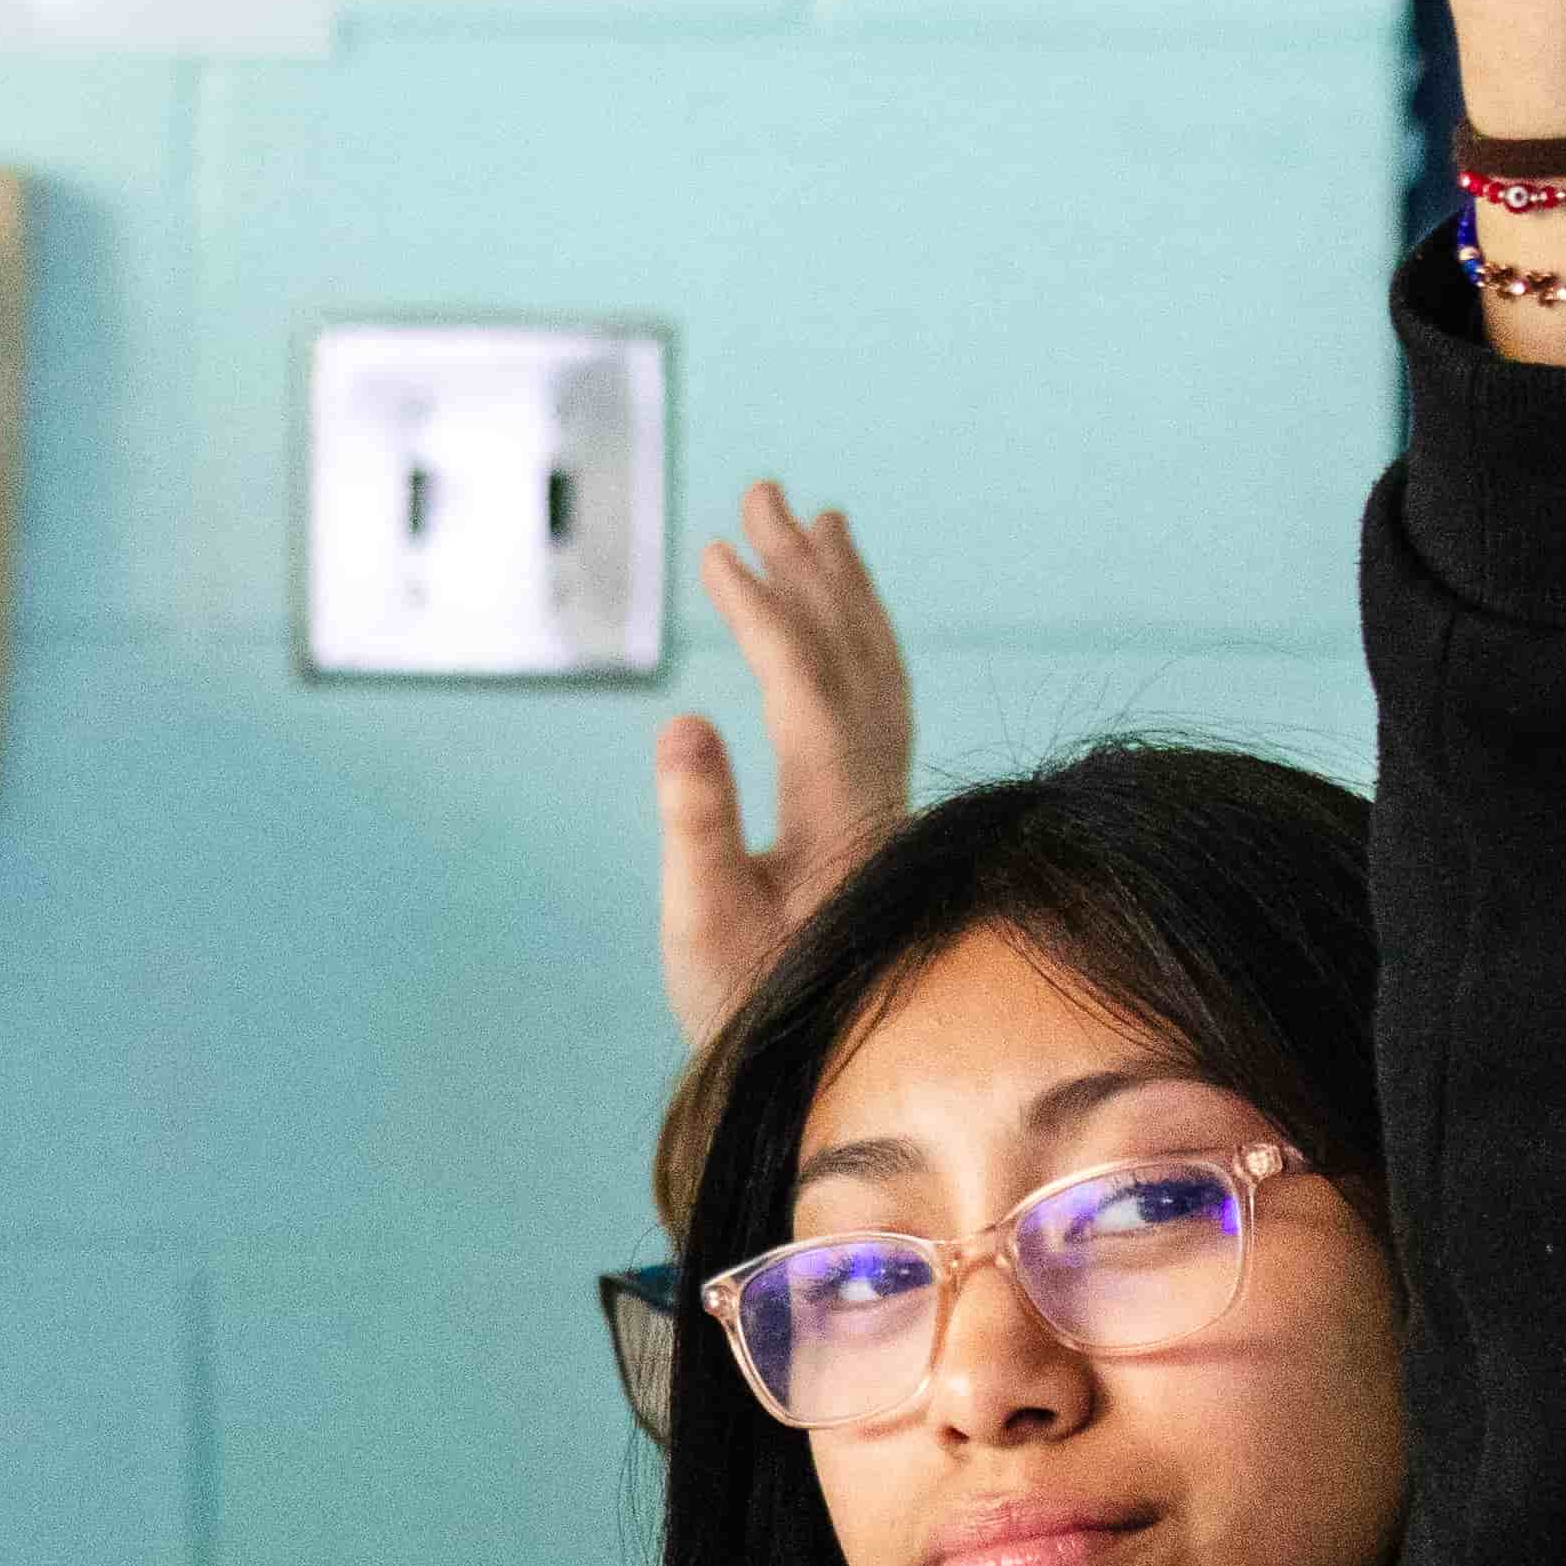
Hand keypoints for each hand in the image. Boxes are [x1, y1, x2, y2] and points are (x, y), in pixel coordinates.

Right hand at [660, 482, 913, 1051]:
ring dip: (845, 593)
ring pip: (878, 673)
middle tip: (766, 492)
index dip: (763, 613)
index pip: (803, 685)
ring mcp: (884, 807)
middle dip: (808, 570)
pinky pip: (880, 703)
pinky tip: (836, 623)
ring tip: (816, 522)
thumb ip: (697, 825)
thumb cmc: (748, 1014)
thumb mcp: (704, 930)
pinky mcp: (875, 820)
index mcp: (835, 819)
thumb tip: (681, 724)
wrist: (819, 1073)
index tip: (718, 552)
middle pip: (854, 656)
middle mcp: (876, 799)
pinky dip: (859, 644)